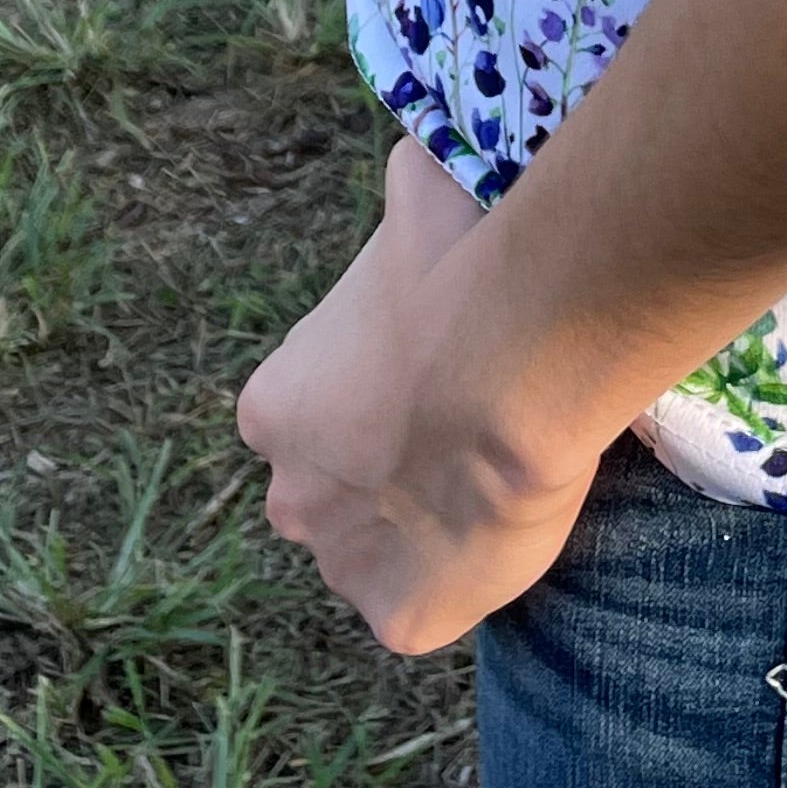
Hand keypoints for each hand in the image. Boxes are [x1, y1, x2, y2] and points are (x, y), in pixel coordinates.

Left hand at [237, 133, 605, 652]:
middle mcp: (289, 497)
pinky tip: (510, 530)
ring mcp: (343, 567)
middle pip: (334, 491)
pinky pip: (433, 608)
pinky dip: (467, 583)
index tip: (438, 368)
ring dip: (426, 527)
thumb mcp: (418, 192)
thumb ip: (407, 199)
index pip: (312, 412)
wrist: (511, 358)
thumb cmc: (460, 263)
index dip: (377, 391)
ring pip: (379, 555)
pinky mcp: (403, 622)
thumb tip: (426, 165)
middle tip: (471, 425)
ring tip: (498, 479)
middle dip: (386, 470)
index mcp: (274, 407)